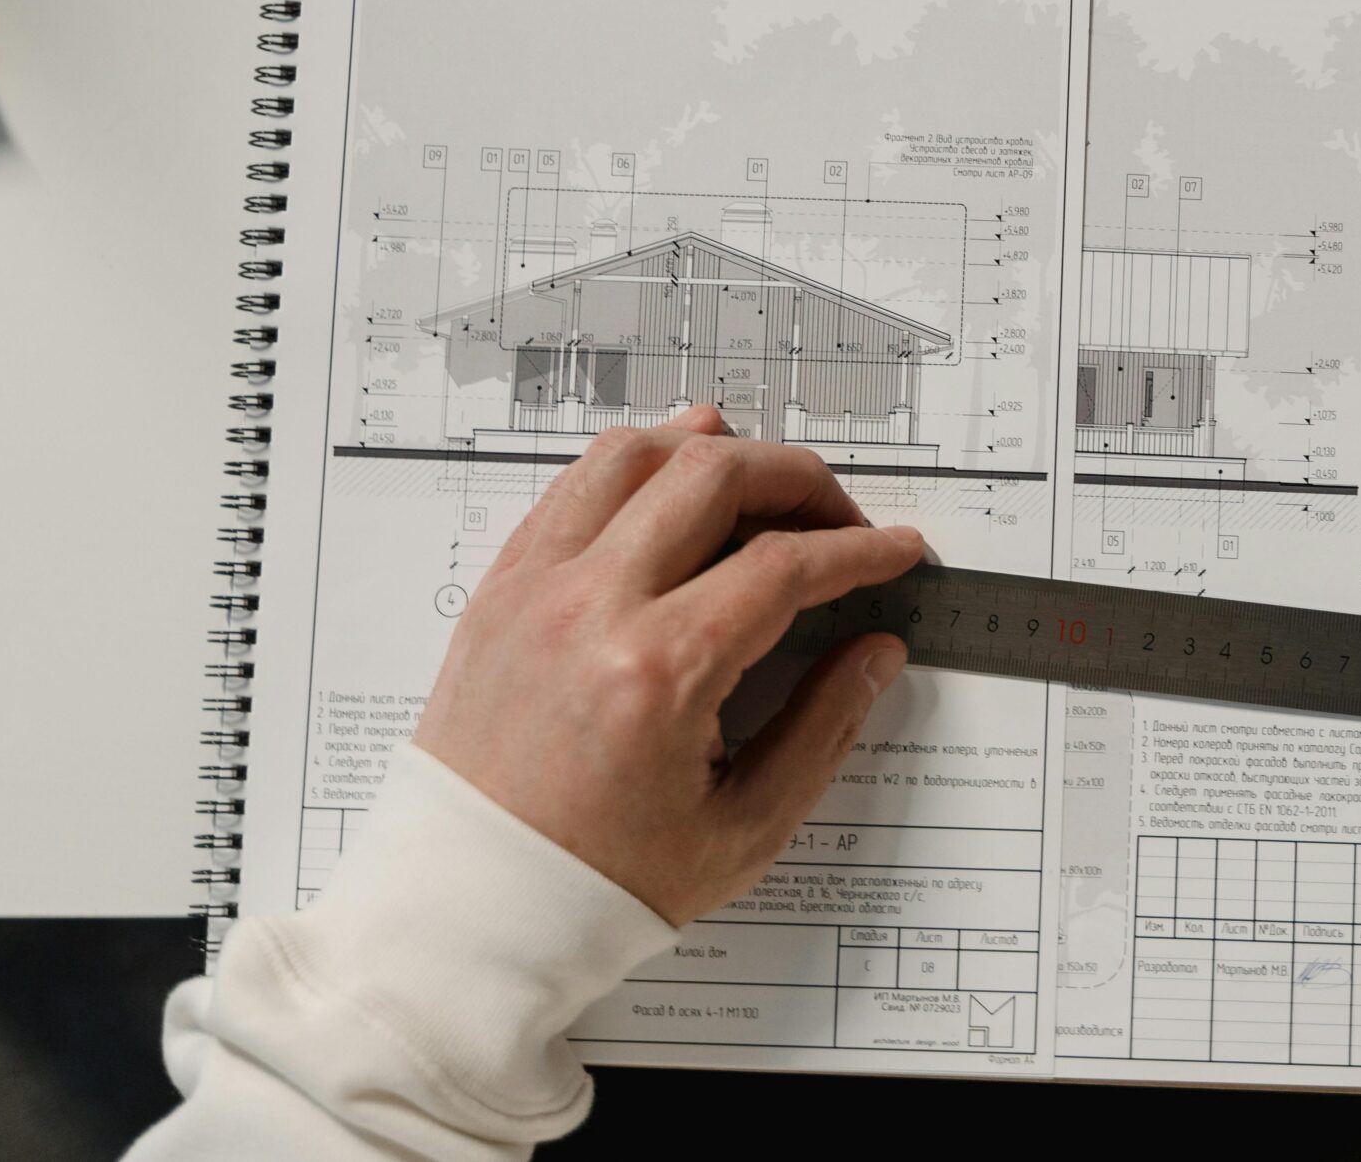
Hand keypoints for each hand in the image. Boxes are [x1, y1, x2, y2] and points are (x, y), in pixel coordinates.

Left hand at [413, 406, 922, 920]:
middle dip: (801, 480)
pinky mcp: (501, 590)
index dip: (860, 551)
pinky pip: (572, 484)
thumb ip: (822, 729)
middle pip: (716, 475)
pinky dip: (635, 463)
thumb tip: (872, 655)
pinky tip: (674, 476)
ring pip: (636, 454)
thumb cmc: (588, 884)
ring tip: (763, 482)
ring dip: (715, 451)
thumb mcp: (741, 830)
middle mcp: (590, 609)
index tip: (894, 554)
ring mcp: (536, 589)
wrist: (466, 909)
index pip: (785, 564)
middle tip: (839, 520)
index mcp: (656, 672)